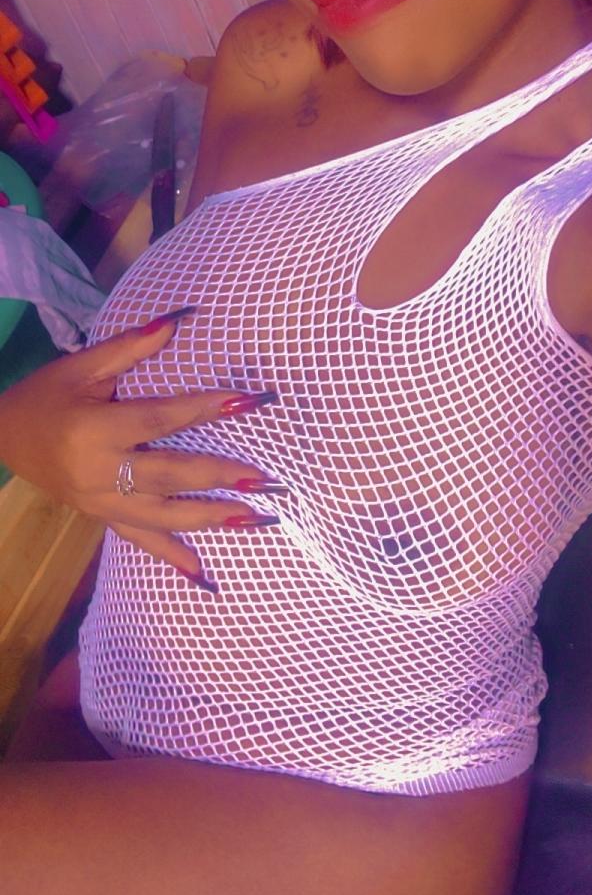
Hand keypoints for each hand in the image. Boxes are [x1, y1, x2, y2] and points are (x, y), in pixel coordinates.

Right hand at [0, 313, 283, 578]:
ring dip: (210, 518)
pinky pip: (140, 540)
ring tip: (253, 516)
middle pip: (168, 475)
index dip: (204, 409)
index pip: (160, 419)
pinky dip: (172, 556)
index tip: (246, 403)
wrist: (4, 435)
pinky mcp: (101, 517)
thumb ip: (130, 347)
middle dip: (218, 476)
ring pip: (161, 515)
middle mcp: (99, 471)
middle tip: (263, 477)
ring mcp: (101, 501)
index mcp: (95, 428)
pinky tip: (205, 573)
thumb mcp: (82, 365)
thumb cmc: (48, 395)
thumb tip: (177, 321)